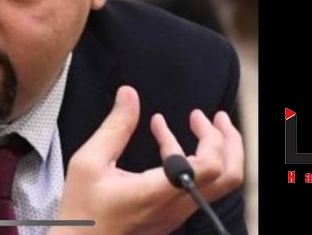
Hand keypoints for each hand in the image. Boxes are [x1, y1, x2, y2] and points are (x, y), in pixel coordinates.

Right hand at [50, 86, 242, 234]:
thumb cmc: (82, 211)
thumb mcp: (89, 162)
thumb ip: (115, 127)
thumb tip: (129, 95)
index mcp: (159, 191)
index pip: (209, 166)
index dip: (210, 137)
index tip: (194, 116)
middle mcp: (176, 205)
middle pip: (229, 176)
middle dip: (228, 141)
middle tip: (214, 118)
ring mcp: (177, 214)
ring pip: (219, 184)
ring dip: (215, 152)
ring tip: (198, 127)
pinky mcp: (171, 217)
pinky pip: (199, 189)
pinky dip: (197, 164)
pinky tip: (170, 149)